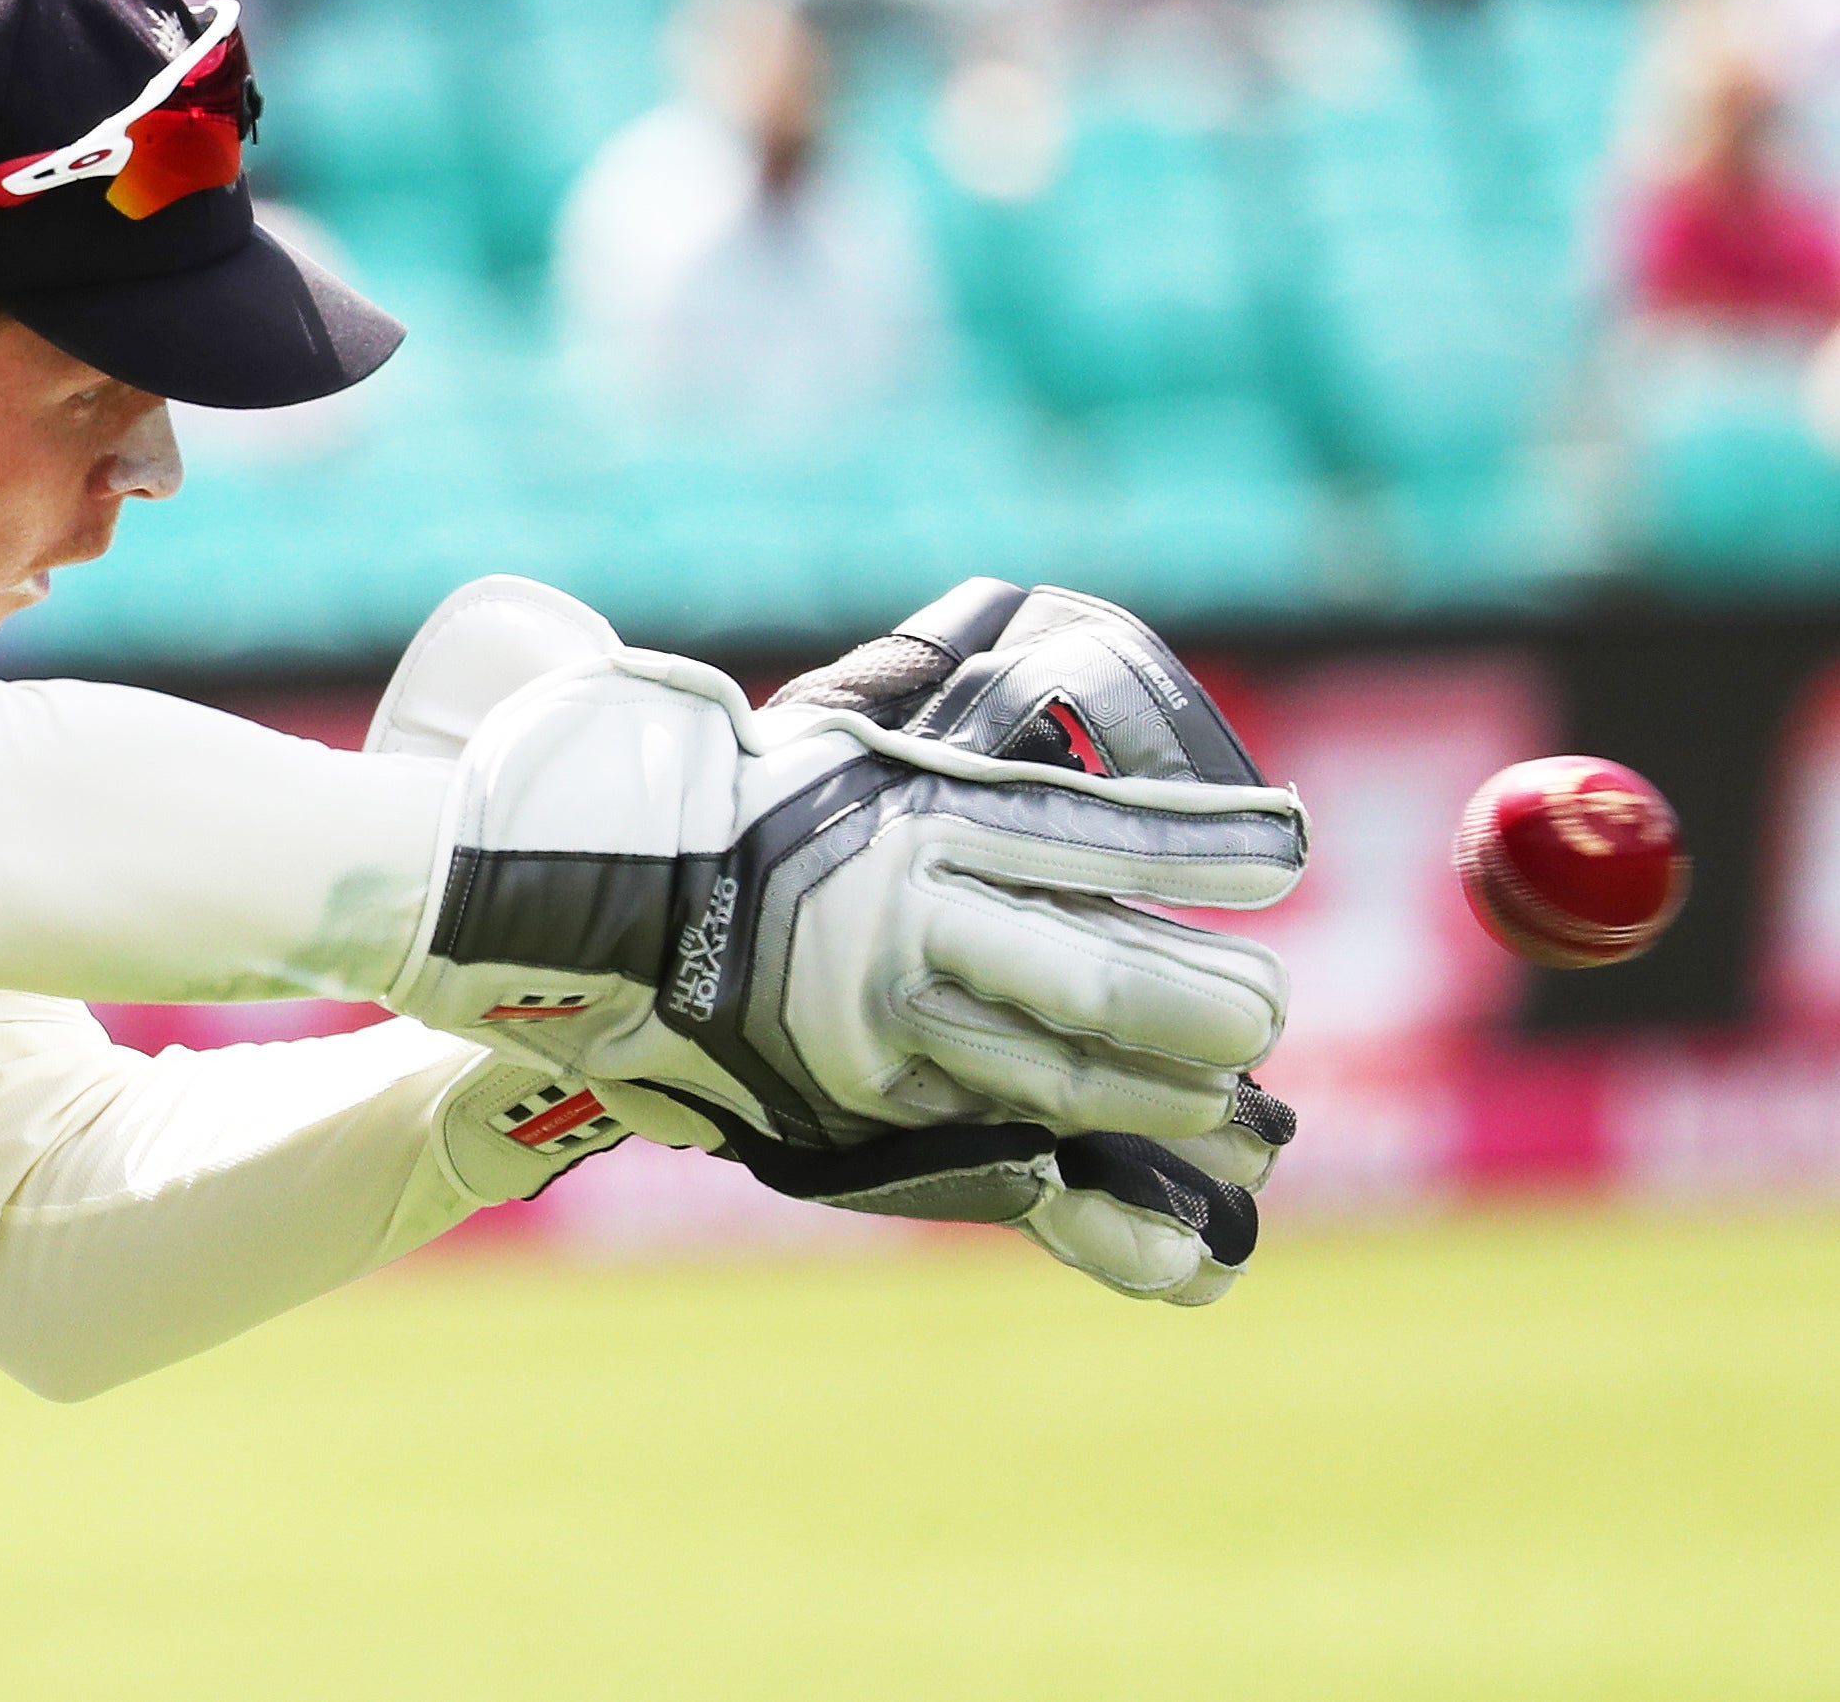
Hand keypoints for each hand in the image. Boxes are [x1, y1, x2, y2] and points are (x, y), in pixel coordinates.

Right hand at [370, 575, 1309, 1299]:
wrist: (555, 909)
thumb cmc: (696, 804)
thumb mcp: (816, 733)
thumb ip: (920, 704)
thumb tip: (1020, 631)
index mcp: (907, 816)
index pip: (1090, 832)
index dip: (1198, 844)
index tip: (1284, 851)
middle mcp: (902, 920)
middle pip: (1092, 971)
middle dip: (1198, 997)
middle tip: (1267, 1009)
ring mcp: (874, 1021)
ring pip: (1054, 1073)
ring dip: (1160, 1095)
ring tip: (1234, 1105)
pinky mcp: (847, 1099)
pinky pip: (989, 1144)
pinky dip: (1089, 1191)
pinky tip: (1164, 1209)